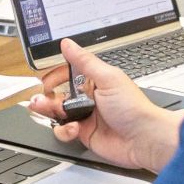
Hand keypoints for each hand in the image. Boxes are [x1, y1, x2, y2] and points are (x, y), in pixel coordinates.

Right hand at [26, 39, 183, 172]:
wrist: (144, 139)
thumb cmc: (133, 108)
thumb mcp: (108, 78)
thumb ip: (84, 61)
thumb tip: (68, 44)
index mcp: (95, 82)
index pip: (67, 75)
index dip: (54, 77)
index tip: (46, 80)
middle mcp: (89, 99)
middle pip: (58, 95)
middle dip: (46, 96)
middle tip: (39, 99)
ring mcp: (86, 117)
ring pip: (57, 113)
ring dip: (49, 112)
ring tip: (46, 110)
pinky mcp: (84, 135)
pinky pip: (64, 132)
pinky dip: (65, 131)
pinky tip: (74, 129)